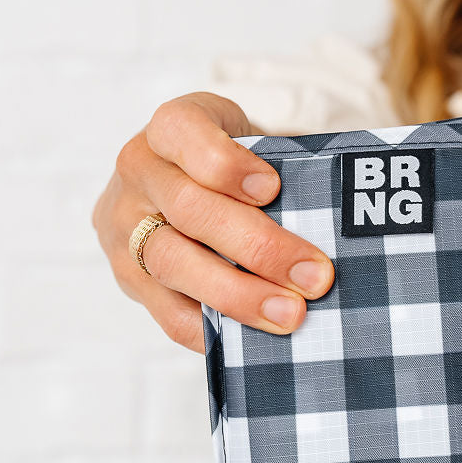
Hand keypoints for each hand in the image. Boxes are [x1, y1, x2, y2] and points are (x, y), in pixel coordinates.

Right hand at [92, 91, 334, 353]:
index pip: (183, 132)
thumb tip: (336, 214)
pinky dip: (212, 328)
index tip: (273, 188)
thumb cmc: (236, 162)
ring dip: (238, 294)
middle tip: (314, 275)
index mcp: (171, 126)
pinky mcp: (129, 276)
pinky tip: (253, 336)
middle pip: (189, 210)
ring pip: (173, 264)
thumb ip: (286, 165)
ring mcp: (124, 226)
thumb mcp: (256, 142)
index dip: (226, 164)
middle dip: (258, 246)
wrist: (187, 182)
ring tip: (290, 313)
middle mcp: (138, 171)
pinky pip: (166, 311)